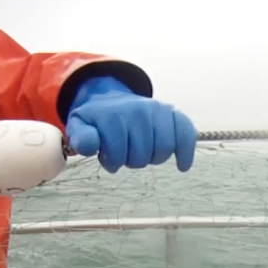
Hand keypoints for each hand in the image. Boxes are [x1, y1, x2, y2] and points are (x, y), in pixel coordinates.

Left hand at [65, 76, 196, 173]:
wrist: (111, 102)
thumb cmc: (98, 122)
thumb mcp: (80, 127)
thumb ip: (82, 138)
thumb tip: (92, 145)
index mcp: (113, 114)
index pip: (118, 152)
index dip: (112, 161)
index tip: (108, 156)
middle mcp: (137, 109)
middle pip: (143, 154)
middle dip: (132, 160)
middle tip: (126, 153)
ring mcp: (158, 110)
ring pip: (165, 148)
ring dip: (153, 158)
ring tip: (143, 151)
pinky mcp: (174, 114)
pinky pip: (187, 134)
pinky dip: (186, 152)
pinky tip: (182, 166)